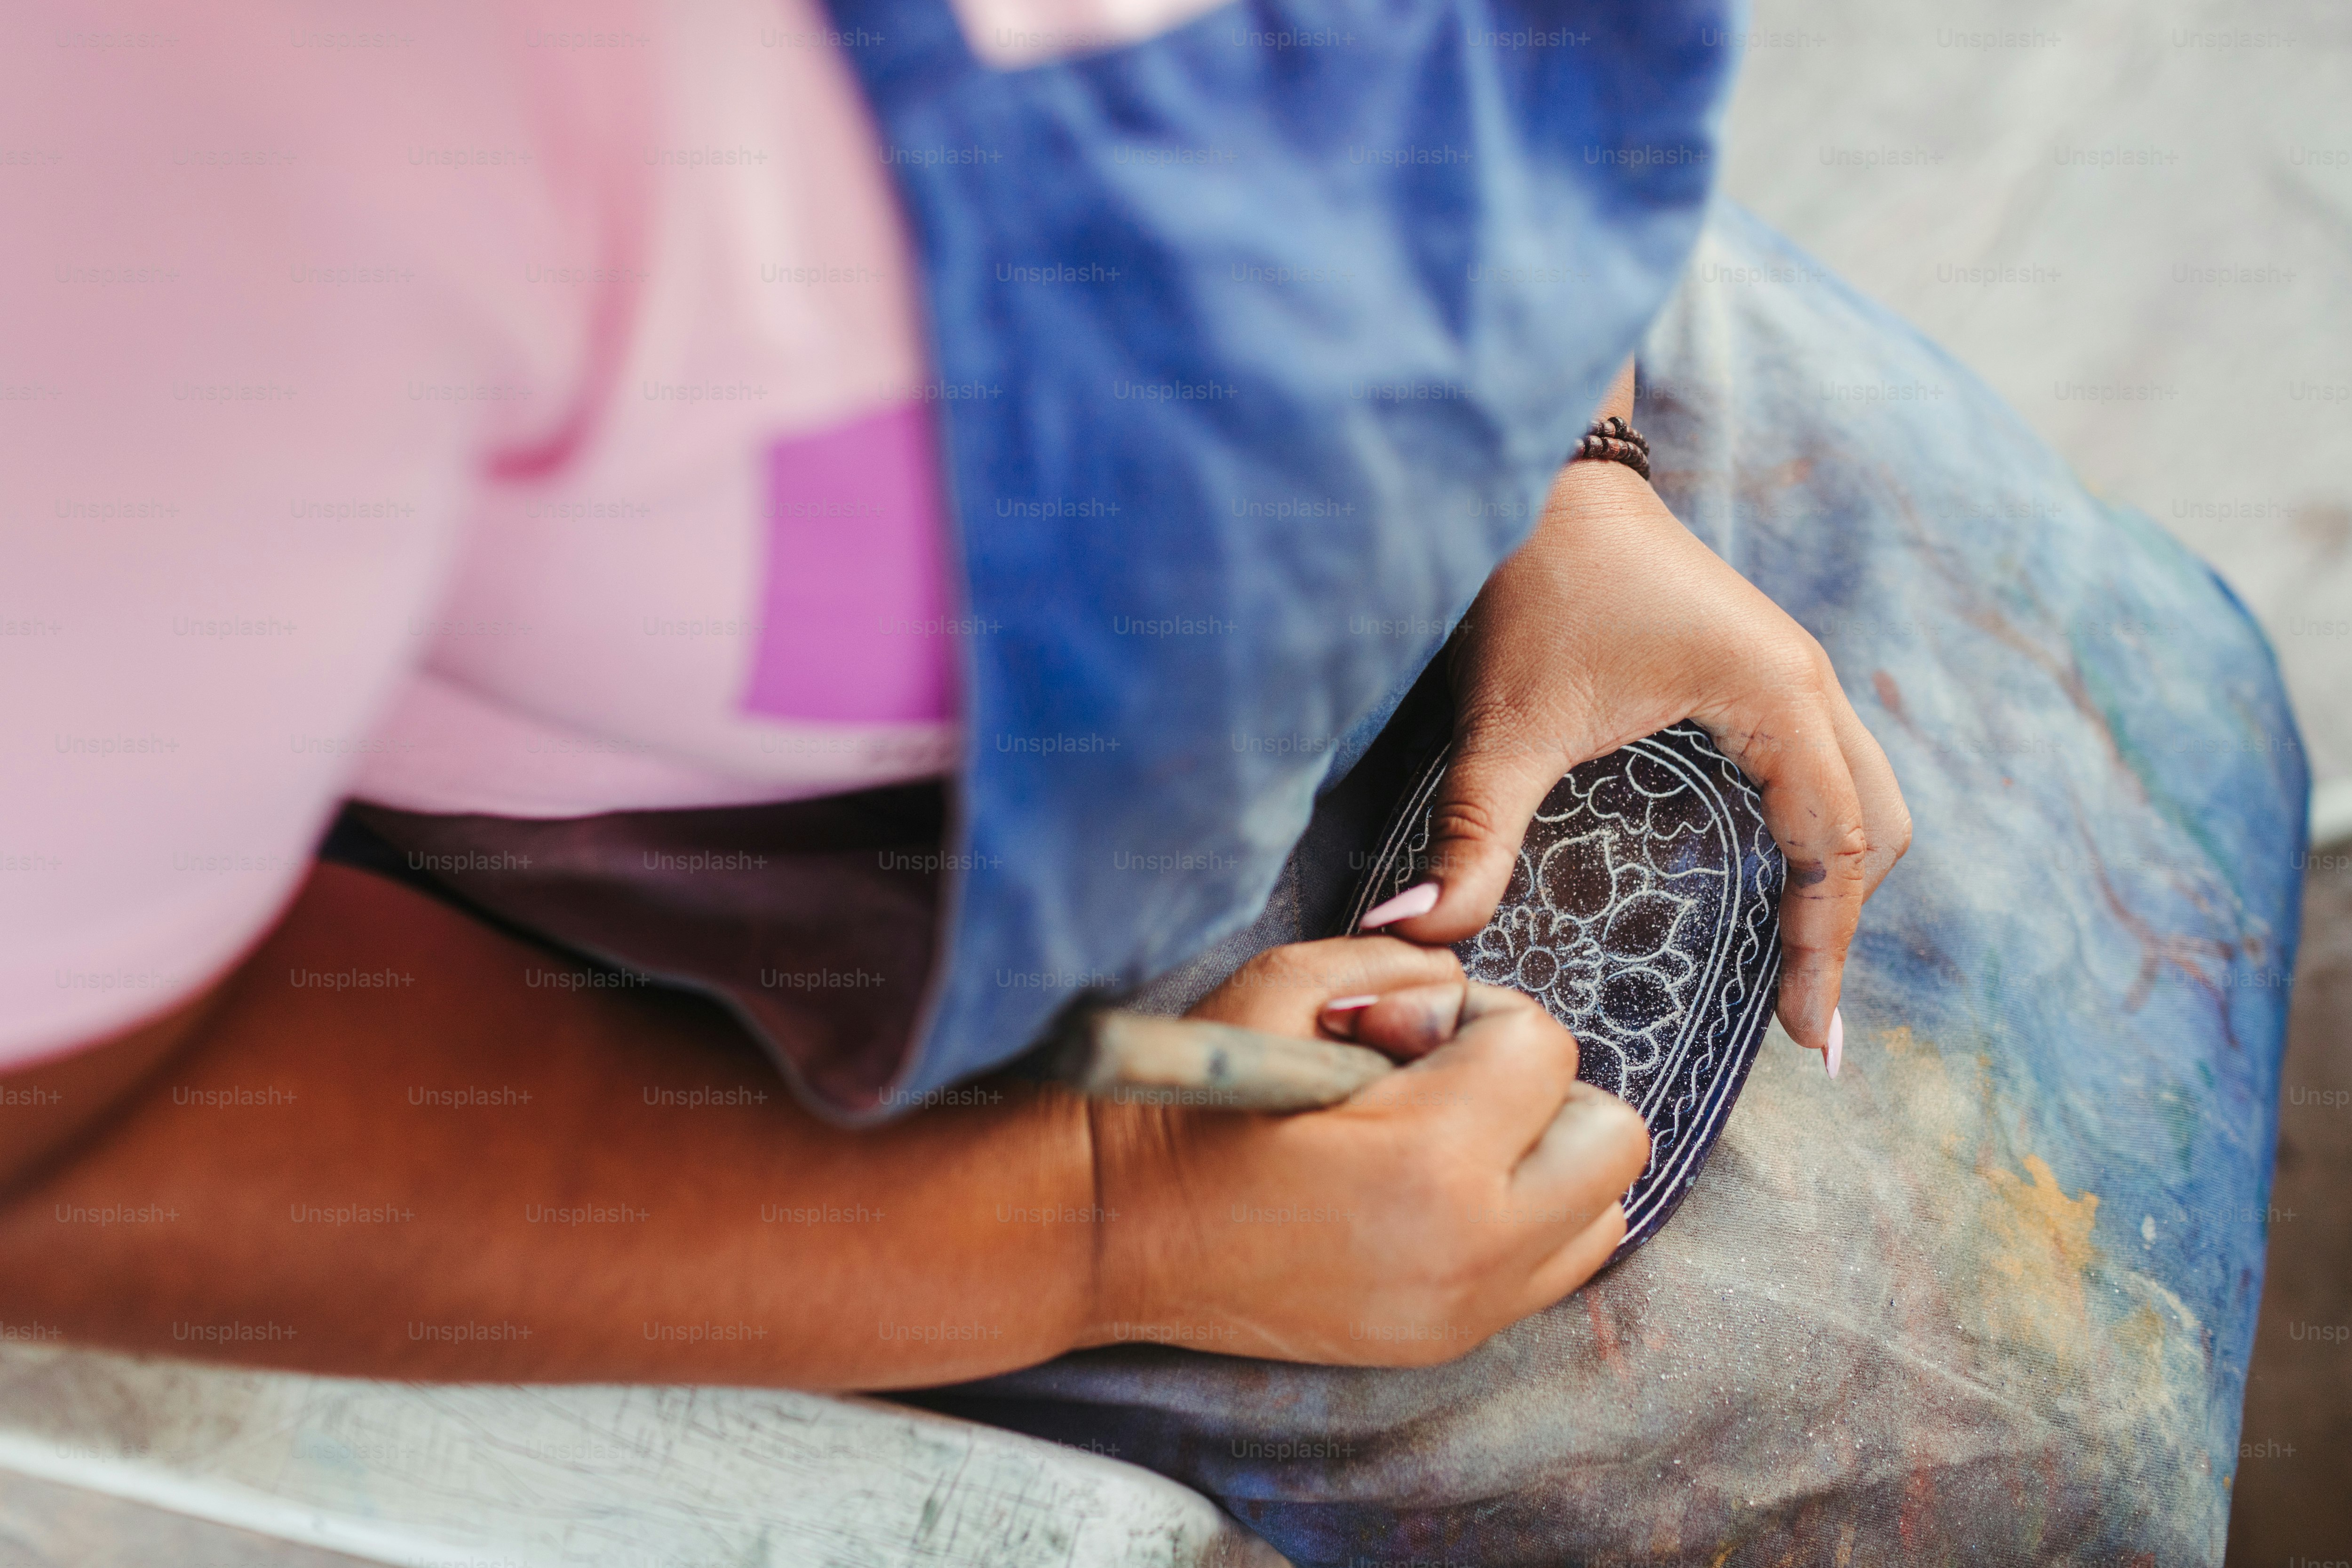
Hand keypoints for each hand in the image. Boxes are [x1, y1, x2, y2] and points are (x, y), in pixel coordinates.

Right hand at [1081, 937, 1646, 1364]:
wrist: (1111, 1233)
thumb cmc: (1188, 1105)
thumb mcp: (1278, 989)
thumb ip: (1396, 963)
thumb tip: (1458, 985)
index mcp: (1429, 1158)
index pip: (1546, 1046)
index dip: (1479, 1015)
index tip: (1403, 1029)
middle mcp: (1468, 1248)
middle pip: (1611, 1137)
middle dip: (1541, 1090)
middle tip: (1450, 1082)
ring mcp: (1461, 1310)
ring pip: (1603, 1213)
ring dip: (1545, 1161)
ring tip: (1451, 1141)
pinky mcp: (1442, 1342)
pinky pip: (1552, 1270)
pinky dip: (1524, 1221)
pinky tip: (1437, 1194)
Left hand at [1366, 368, 1910, 1067]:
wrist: (1541, 470)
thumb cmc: (1533, 581)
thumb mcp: (1504, 724)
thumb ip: (1473, 835)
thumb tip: (1419, 934)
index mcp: (1774, 695)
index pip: (1835, 848)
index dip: (1826, 949)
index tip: (1809, 1038)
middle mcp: (1804, 680)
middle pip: (1874, 826)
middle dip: (1845, 924)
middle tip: (1806, 1022)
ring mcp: (1789, 667)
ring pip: (1860, 793)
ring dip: (1839, 878)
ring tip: (1800, 971)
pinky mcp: (1757, 664)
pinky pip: (1823, 765)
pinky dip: (1816, 832)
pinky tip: (1770, 885)